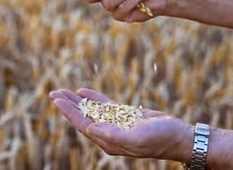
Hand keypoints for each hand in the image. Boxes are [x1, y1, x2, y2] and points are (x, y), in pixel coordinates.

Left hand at [49, 88, 191, 161]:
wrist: (178, 136)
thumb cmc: (161, 139)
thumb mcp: (138, 139)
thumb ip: (114, 135)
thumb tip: (91, 129)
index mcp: (109, 141)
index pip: (83, 125)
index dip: (68, 112)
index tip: (56, 100)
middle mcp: (109, 133)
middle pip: (83, 117)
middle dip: (68, 105)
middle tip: (53, 92)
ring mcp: (116, 124)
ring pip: (91, 110)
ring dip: (77, 101)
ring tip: (63, 91)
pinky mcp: (124, 115)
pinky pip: (104, 106)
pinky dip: (93, 98)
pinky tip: (83, 92)